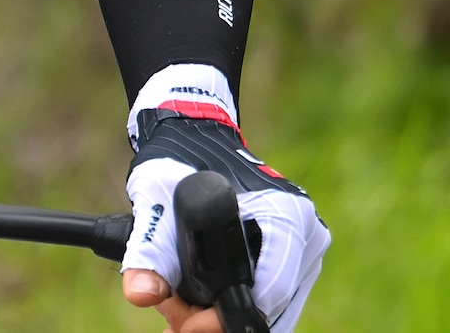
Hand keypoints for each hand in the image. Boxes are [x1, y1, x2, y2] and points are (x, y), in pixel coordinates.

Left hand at [119, 67, 329, 332]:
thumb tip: (141, 294)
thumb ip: (148, 250)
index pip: (267, 295)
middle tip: (172, 307)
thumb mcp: (155, 200)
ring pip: (269, 311)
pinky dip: (232, 306)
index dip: (219, 317)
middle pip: (268, 309)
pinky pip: (269, 301)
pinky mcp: (297, 260)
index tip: (180, 313)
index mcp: (288, 216)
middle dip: (215, 318)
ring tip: (179, 298)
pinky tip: (199, 298)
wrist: (194, 135)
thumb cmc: (178, 160)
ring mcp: (306, 250)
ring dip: (221, 314)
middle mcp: (307, 235)